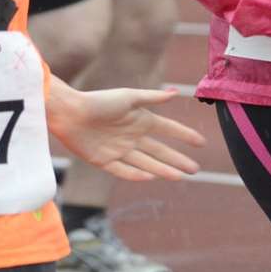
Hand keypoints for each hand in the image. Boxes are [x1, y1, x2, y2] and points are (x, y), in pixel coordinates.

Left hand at [44, 81, 204, 181]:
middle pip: (160, 150)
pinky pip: (124, 170)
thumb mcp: (128, 97)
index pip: (168, 129)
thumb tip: (176, 93)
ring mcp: (119, 149)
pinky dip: (137, 175)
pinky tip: (151, 178)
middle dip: (178, 159)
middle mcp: (132, 136)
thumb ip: (152, 98)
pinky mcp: (104, 160)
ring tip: (180, 176)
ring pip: (146, 163)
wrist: (69, 112)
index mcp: (139, 119)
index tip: (201, 142)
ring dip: (163, 170)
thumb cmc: (98, 101)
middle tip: (195, 169)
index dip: (184, 135)